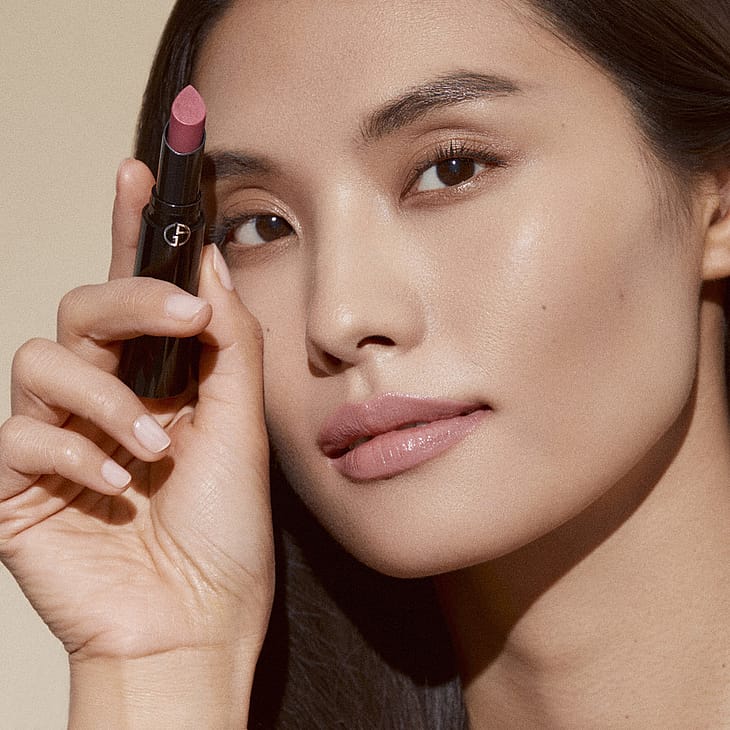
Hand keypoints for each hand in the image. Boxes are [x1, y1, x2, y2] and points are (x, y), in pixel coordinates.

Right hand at [0, 161, 272, 673]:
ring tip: (154, 449)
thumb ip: (226, 340)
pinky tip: (117, 486)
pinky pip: (20, 430)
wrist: (195, 619)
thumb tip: (209, 262)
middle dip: (128, 297)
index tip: (143, 172)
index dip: (134, 229)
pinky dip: (74, 451)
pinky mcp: (15, 480)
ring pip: (41, 357)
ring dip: (105, 398)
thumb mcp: (240, 422)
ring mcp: (56, 434)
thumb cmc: (222, 528)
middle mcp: (103, 394)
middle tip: (181, 314)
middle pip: (83, 304)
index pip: (136, 287)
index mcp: (157, 377)